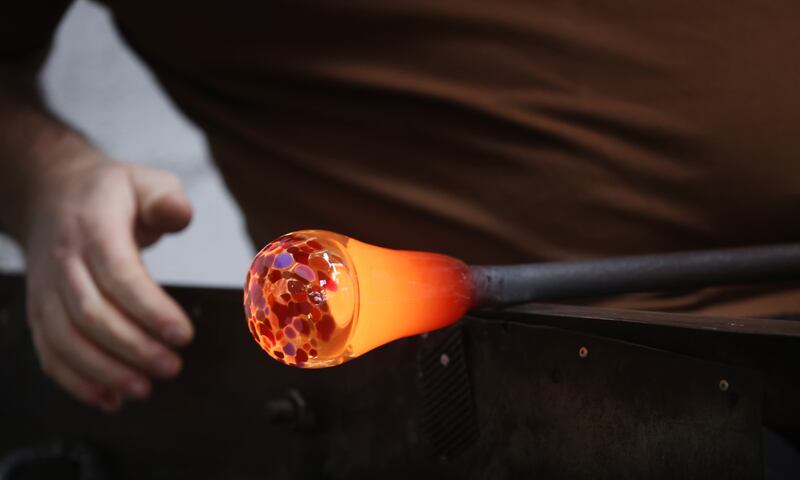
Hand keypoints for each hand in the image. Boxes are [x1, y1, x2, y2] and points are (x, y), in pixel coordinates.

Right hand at [22, 153, 193, 411]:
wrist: (52, 194)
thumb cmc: (112, 194)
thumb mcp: (145, 181)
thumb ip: (166, 198)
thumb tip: (178, 214)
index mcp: (94, 229)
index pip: (119, 275)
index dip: (150, 309)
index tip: (184, 336)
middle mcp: (64, 262)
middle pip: (92, 314)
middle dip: (133, 347)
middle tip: (172, 367)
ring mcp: (46, 290)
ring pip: (66, 339)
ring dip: (105, 371)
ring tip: (144, 388)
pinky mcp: (40, 311)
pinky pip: (50, 352)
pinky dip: (76, 381)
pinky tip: (110, 399)